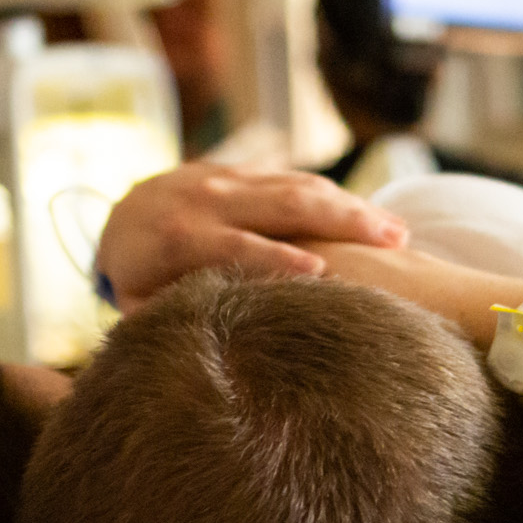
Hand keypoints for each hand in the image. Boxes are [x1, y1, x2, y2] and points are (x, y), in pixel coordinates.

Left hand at [96, 164, 409, 309]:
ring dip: (353, 207)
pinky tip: (379, 219)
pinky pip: (300, 180)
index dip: (277, 259)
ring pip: (299, 185)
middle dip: (339, 223)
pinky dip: (342, 199)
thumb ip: (168, 318)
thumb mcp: (140, 303)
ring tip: (399, 234)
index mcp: (178, 236)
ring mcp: (231, 179)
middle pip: (282, 204)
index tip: (321, 275)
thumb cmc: (138, 278)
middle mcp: (208, 199)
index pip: (235, 245)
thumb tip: (196, 350)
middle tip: (391, 245)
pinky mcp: (249, 172)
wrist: (123, 215)